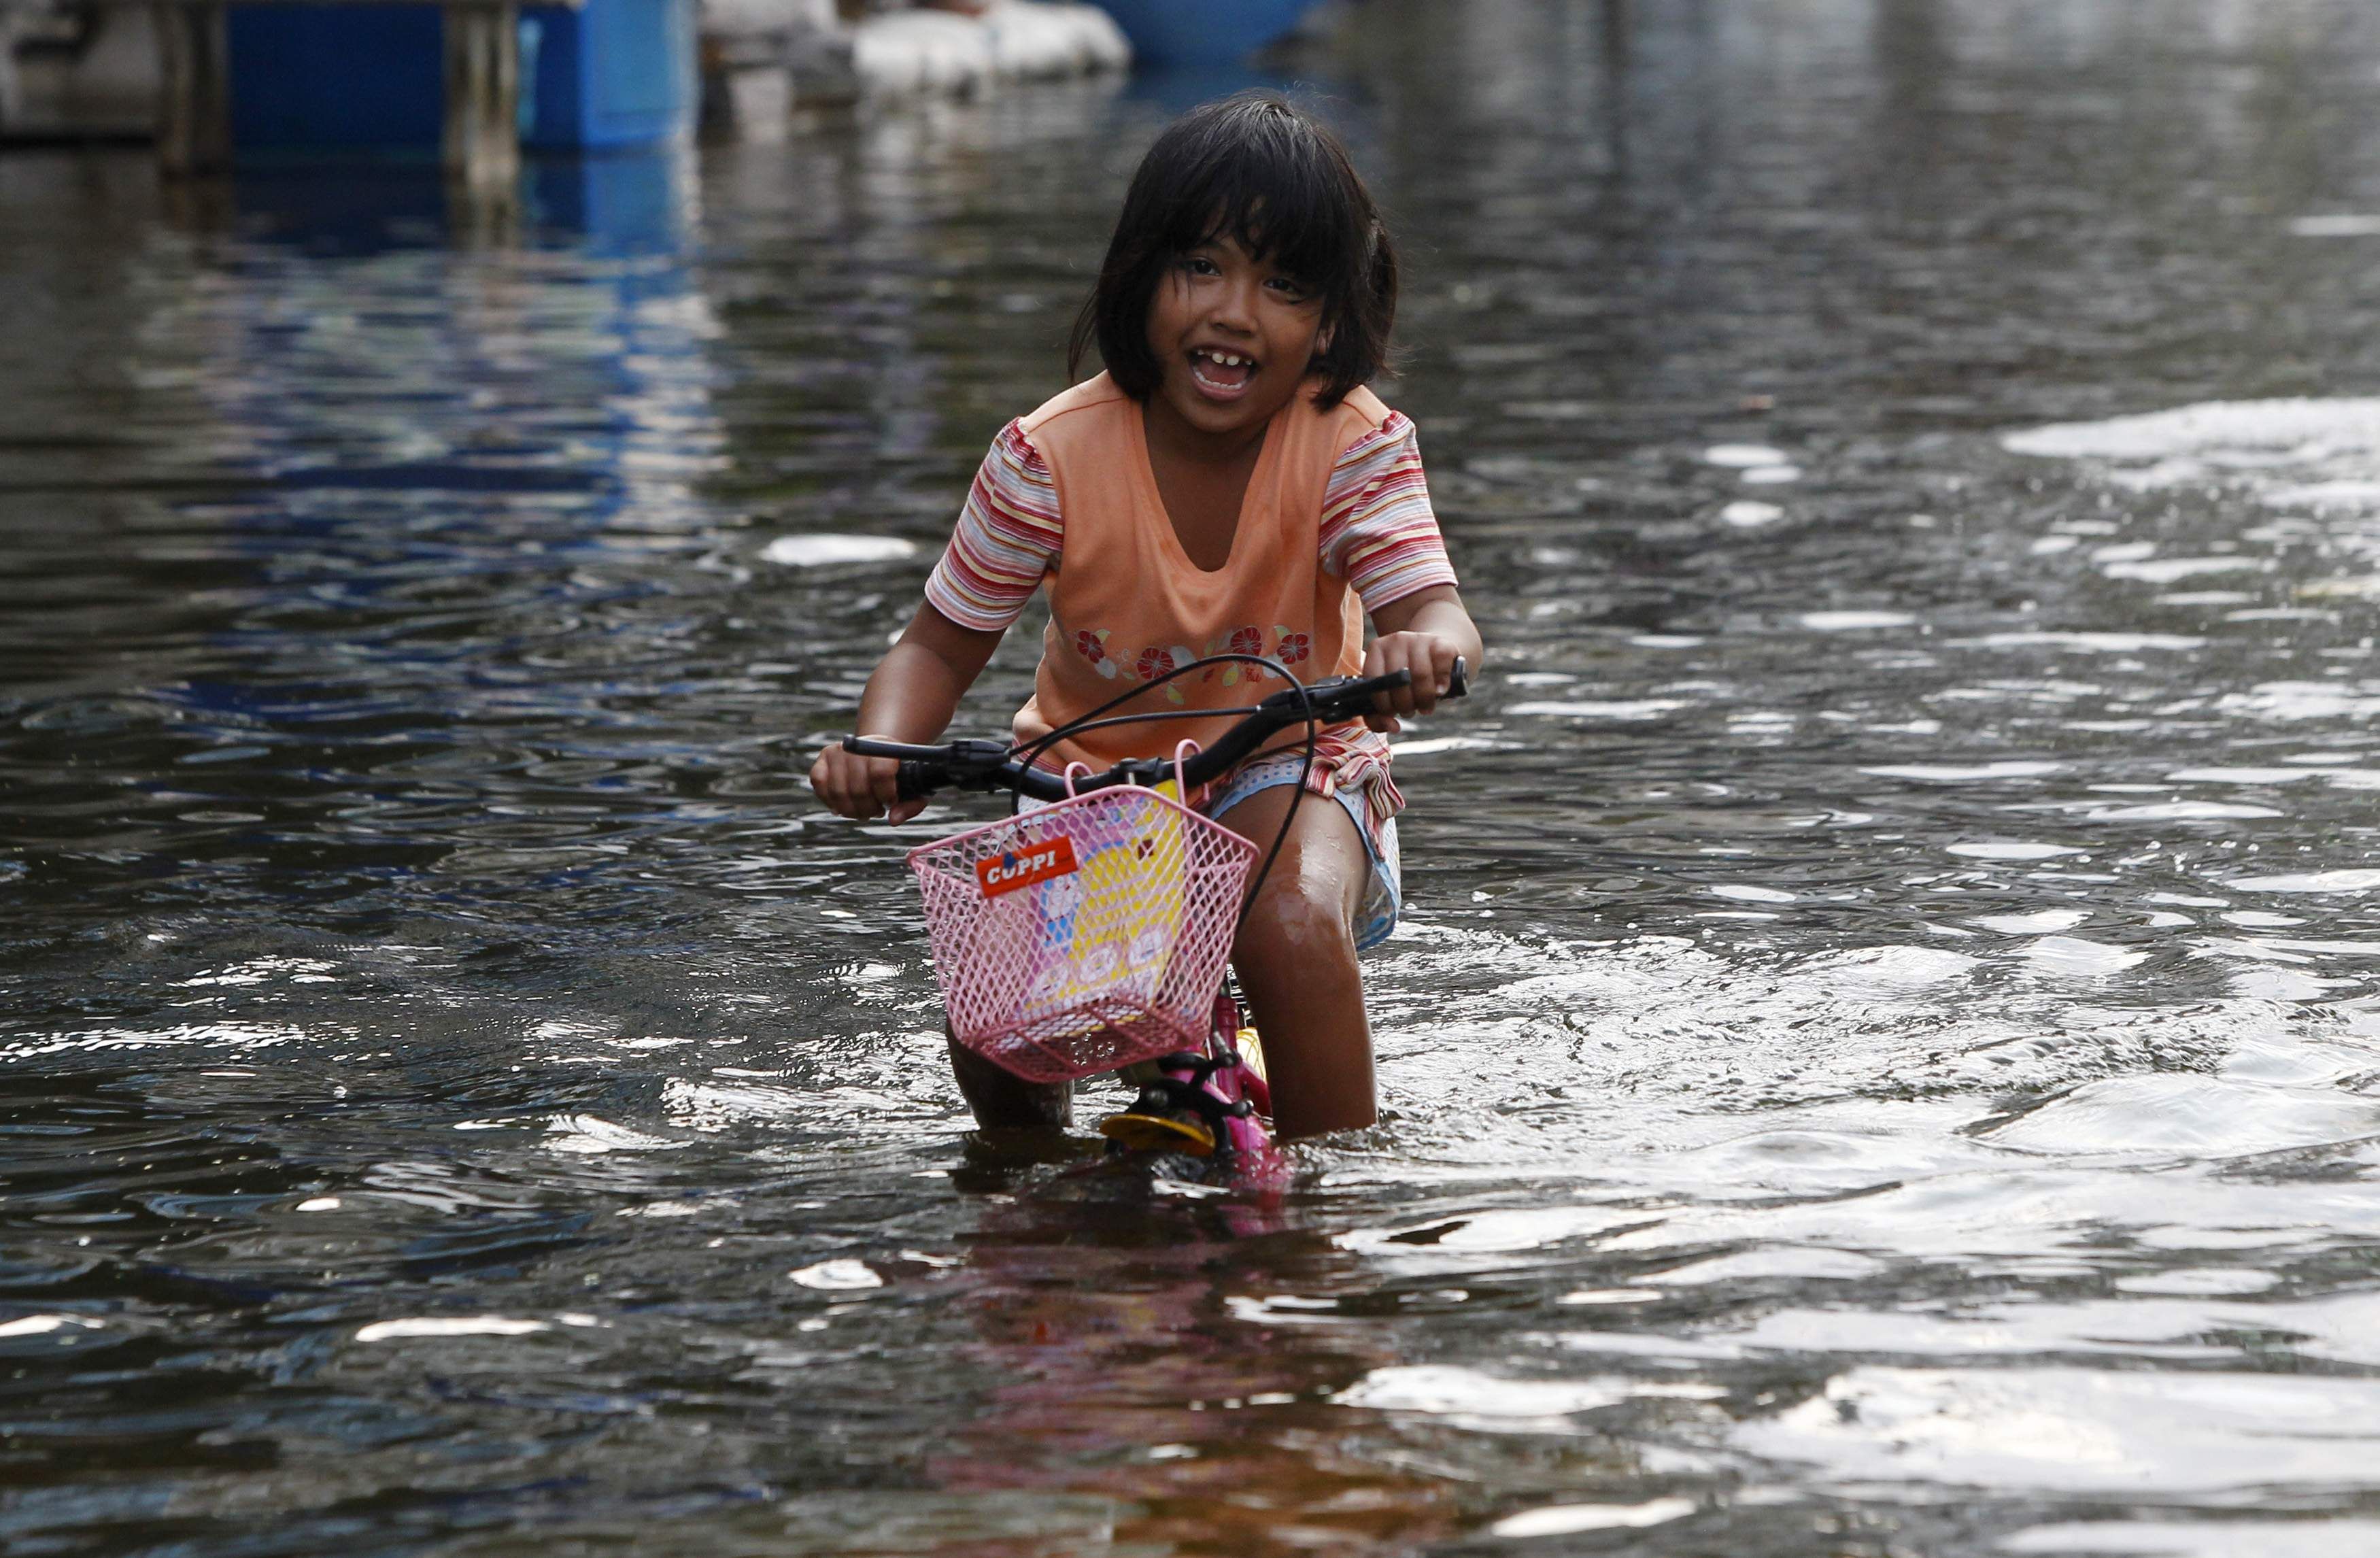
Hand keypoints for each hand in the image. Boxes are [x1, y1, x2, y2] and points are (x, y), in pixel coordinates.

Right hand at [810, 739, 926, 823]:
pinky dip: (831, 803)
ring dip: (852, 811)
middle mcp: (857, 746)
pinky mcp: (822, 760)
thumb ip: (911, 805)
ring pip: (838, 793)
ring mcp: (837, 751)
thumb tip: (893, 820)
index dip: (886, 794)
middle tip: (877, 811)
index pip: (881, 773)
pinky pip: (820, 787)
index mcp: (884, 747)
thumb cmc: (898, 774)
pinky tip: (843, 807)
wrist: (876, 753)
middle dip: (869, 808)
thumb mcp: (913, 787)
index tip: (890, 802)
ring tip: (864, 811)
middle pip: (858, 788)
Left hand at [1360, 631, 1461, 733]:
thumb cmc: (1407, 679)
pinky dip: (1441, 684)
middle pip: (1398, 679)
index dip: (1382, 703)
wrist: (1434, 654)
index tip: (1391, 713)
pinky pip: (1441, 665)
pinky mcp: (1441, 643)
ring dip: (1423, 699)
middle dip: (1404, 704)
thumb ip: (1379, 716)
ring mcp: (1419, 639)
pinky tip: (1439, 692)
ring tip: (1424, 708)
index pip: (1374, 679)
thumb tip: (1393, 727)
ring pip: (1420, 674)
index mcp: (1377, 649)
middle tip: (1410, 711)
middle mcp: (1396, 640)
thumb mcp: (1389, 693)